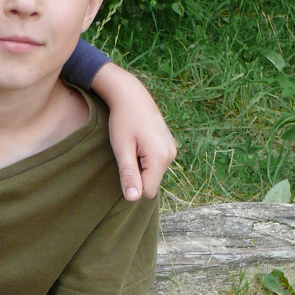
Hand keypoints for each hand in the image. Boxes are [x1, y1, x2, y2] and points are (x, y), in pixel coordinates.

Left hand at [94, 63, 177, 200]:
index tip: (125, 164)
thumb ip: (129, 174)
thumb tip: (133, 199)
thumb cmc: (122, 121)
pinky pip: (157, 164)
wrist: (131, 95)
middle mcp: (171, 155)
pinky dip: (146, 160)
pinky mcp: (169, 146)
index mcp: (160, 157)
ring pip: (154, 174)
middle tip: (128, 153)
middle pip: (152, 183)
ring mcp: (172, 149)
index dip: (133, 184)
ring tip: (133, 146)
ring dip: (141, 167)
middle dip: (138, 175)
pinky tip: (139, 143)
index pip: (147, 192)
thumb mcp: (122, 149)